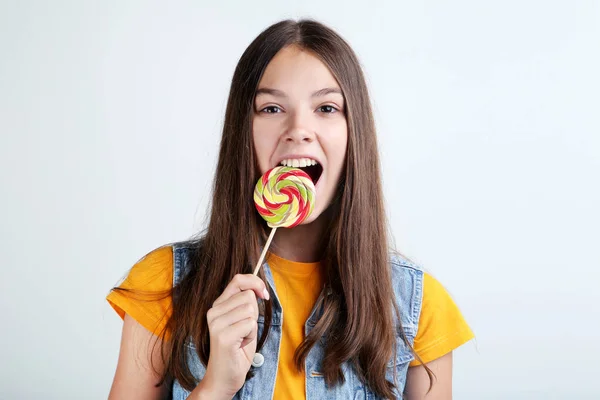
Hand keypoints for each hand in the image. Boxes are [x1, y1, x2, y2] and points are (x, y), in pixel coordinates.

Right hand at [202, 274, 269, 397]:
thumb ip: (245, 303)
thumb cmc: (237, 350)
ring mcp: (216, 323)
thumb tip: (258, 288)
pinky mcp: (223, 336)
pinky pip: (250, 324)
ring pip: (250, 310)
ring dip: (253, 326)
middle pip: (248, 295)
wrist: (223, 378)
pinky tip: (241, 344)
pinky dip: (251, 335)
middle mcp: (213, 312)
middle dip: (254, 312)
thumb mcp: (242, 321)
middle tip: (245, 329)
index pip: (238, 280)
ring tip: (242, 338)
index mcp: (217, 305)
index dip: (255, 282)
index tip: (264, 293)